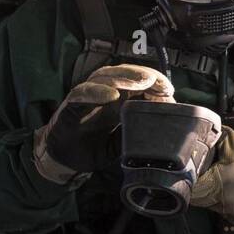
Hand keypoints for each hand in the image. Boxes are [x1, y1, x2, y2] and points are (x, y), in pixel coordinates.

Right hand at [33, 64, 174, 184]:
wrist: (64, 159)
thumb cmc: (94, 148)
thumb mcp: (122, 145)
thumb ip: (136, 136)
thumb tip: (161, 134)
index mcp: (119, 100)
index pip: (137, 81)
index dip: (154, 81)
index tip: (168, 89)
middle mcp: (103, 93)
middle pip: (124, 73)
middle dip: (143, 75)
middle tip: (158, 82)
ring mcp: (87, 97)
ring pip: (105, 77)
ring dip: (124, 78)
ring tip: (142, 82)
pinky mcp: (71, 105)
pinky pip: (83, 92)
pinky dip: (97, 92)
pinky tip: (112, 95)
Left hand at [190, 128, 233, 223]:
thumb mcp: (233, 141)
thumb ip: (210, 144)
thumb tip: (191, 145)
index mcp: (221, 180)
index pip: (191, 188)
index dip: (187, 181)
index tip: (187, 175)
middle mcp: (225, 201)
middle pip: (198, 200)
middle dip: (198, 189)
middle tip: (203, 177)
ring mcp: (233, 213)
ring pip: (210, 206)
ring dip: (211, 196)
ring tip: (222, 182)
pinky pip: (223, 211)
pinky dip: (224, 202)